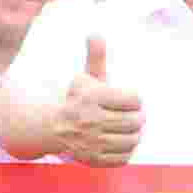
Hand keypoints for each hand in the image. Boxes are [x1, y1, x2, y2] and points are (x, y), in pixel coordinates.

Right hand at [56, 31, 145, 165]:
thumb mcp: (86, 77)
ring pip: (132, 140)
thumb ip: (95, 56)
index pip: (135, 99)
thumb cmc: (78, 99)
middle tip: (134, 116)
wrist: (53, 128)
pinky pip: (124, 157)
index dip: (135, 99)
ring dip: (135, 134)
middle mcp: (91, 119)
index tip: (129, 100)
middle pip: (136, 121)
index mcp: (93, 97)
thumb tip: (96, 32)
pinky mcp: (93, 159)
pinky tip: (119, 142)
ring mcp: (92, 142)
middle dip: (138, 118)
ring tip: (129, 129)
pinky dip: (126, 150)